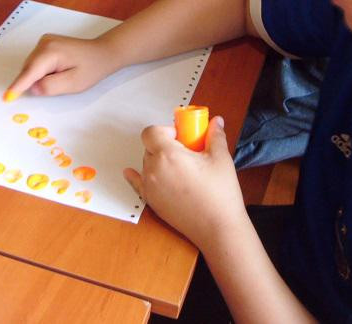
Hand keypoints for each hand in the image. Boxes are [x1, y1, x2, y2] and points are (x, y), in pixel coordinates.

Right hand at [5, 34, 119, 98]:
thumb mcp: (73, 84)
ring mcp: (43, 41)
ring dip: (40, 76)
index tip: (6, 97)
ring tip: (62, 74)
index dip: (18, 86)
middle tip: (61, 82)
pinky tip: (58, 70)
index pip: (29, 73)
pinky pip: (35, 63)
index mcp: (50, 52)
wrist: (102, 53)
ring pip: (31, 67)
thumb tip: (32, 88)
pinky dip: (41, 70)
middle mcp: (43, 43)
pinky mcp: (45, 44)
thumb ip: (51, 86)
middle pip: (28, 70)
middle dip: (36, 81)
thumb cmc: (91, 68)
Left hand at [124, 117, 245, 247]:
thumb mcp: (221, 159)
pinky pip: (137, 183)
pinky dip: (135, 176)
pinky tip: (130, 172)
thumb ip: (214, 136)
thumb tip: (216, 122)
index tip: (180, 136)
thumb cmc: (220, 194)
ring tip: (180, 168)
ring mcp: (149, 186)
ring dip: (158, 160)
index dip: (164, 130)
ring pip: (146, 163)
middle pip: (149, 146)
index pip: (151, 132)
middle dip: (164, 144)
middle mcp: (153, 169)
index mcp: (168, 154)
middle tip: (185, 151)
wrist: (218, 228)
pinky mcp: (151, 201)